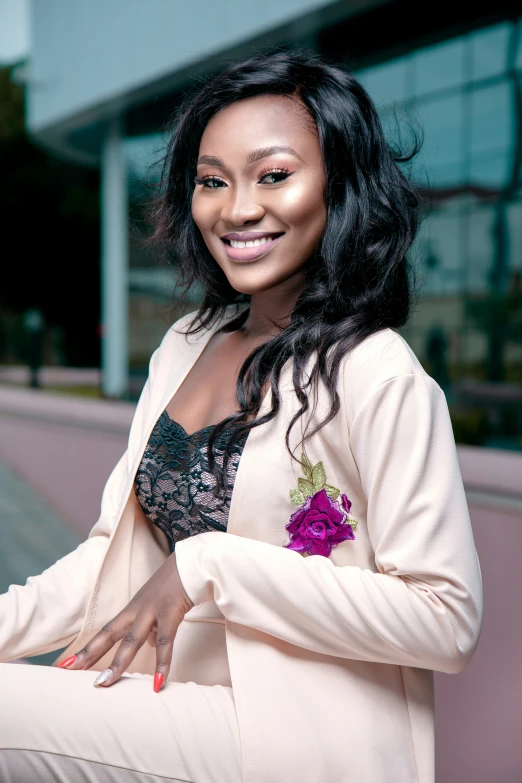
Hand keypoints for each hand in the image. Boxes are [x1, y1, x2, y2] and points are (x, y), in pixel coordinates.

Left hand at [59, 553, 193, 691]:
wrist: (191, 563)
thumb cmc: (176, 585)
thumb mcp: (159, 606)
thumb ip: (153, 626)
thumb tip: (152, 644)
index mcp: (133, 609)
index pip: (106, 632)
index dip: (89, 649)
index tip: (68, 664)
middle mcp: (138, 610)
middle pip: (109, 634)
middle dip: (89, 653)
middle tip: (68, 670)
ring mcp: (152, 610)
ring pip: (131, 640)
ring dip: (117, 663)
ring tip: (104, 683)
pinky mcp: (170, 612)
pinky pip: (165, 642)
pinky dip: (162, 664)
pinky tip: (159, 682)